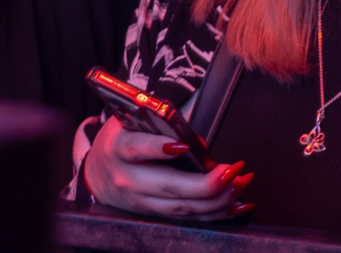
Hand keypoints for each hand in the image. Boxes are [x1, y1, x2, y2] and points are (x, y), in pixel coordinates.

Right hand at [81, 120, 246, 220]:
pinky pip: (187, 218)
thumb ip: (162, 125)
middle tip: (232, 171)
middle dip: (204, 184)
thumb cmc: (121, 140)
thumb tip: (197, 145)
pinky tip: (237, 205)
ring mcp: (141, 202)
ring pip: (181, 207)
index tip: (181, 145)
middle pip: (167, 186)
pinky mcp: (153, 215)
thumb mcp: (132, 122)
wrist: (99, 173)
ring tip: (241, 183)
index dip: (158, 148)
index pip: (137, 148)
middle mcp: (129, 180)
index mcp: (119, 148)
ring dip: (216, 199)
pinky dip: (215, 213)